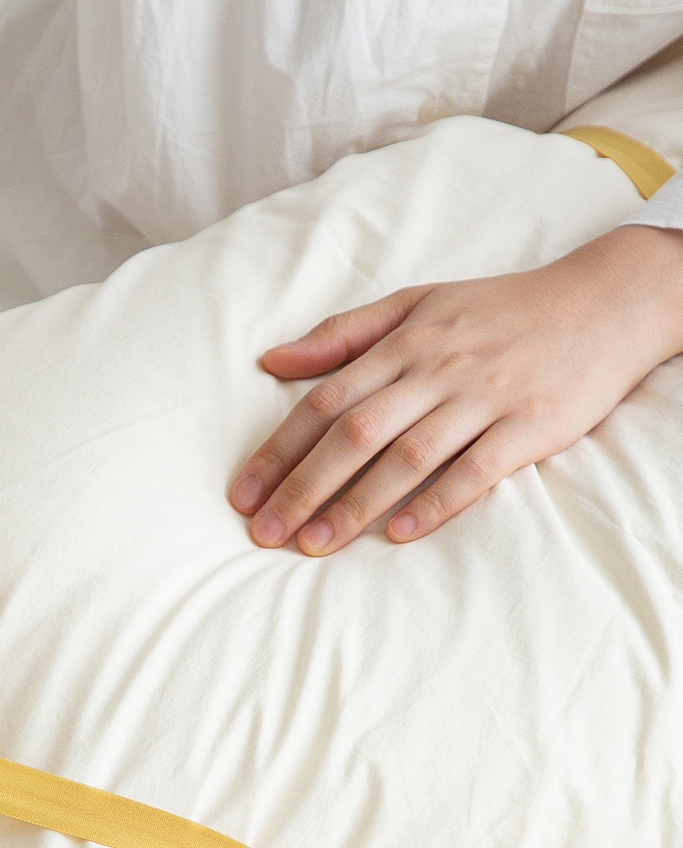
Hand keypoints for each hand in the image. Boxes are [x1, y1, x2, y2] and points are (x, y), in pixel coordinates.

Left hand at [229, 224, 682, 554]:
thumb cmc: (499, 310)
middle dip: (304, 486)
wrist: (603, 303)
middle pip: (356, 432)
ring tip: (315, 545)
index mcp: (405, 342)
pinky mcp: (528, 427)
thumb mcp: (417, 304)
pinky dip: (436, 501)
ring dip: (356, 504)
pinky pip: (476, 470)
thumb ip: (343, 335)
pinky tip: (399, 534)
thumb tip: (270, 360)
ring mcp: (485, 399)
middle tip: (265, 533)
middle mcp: (438, 370)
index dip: (280, 450)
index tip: (243, 494)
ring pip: (408, 456)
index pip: (326, 400)